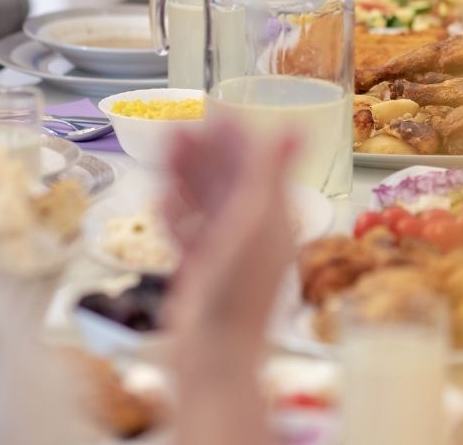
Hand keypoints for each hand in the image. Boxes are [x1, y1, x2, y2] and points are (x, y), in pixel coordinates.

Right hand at [162, 121, 297, 360]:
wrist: (212, 354)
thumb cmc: (237, 290)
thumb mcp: (255, 220)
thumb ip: (269, 171)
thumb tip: (298, 126)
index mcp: (272, 216)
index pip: (255, 165)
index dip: (235, 135)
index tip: (213, 109)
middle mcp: (252, 231)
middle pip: (227, 180)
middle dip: (204, 151)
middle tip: (178, 122)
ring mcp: (225, 251)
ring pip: (204, 202)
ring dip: (185, 174)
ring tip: (165, 145)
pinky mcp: (201, 270)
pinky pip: (188, 232)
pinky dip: (175, 215)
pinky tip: (163, 200)